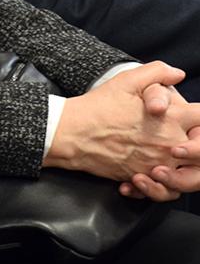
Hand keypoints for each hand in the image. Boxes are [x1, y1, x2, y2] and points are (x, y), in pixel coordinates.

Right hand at [47, 61, 199, 185]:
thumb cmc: (99, 106)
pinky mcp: (146, 179)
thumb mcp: (127, 81)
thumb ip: (157, 72)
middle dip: (197, 145)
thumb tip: (178, 73)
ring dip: (184, 167)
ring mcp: (159, 164)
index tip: (192, 116)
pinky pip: (168, 191)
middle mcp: (170, 144)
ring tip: (170, 157)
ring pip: (188, 175)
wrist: (75, 134)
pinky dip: (165, 185)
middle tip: (187, 139)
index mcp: (171, 117)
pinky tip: (154, 172)